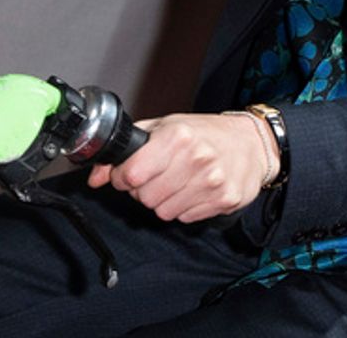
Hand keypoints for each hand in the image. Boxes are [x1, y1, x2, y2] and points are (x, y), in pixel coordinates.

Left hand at [87, 112, 273, 222]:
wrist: (250, 143)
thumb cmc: (203, 133)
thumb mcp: (163, 128)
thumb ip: (127, 151)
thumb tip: (95, 177)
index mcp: (177, 136)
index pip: (132, 173)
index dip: (123, 177)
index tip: (128, 174)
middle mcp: (196, 159)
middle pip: (146, 197)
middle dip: (143, 190)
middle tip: (156, 177)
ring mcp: (212, 182)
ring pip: (163, 212)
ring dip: (163, 201)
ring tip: (176, 182)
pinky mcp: (224, 201)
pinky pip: (184, 218)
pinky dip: (183, 208)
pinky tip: (193, 190)